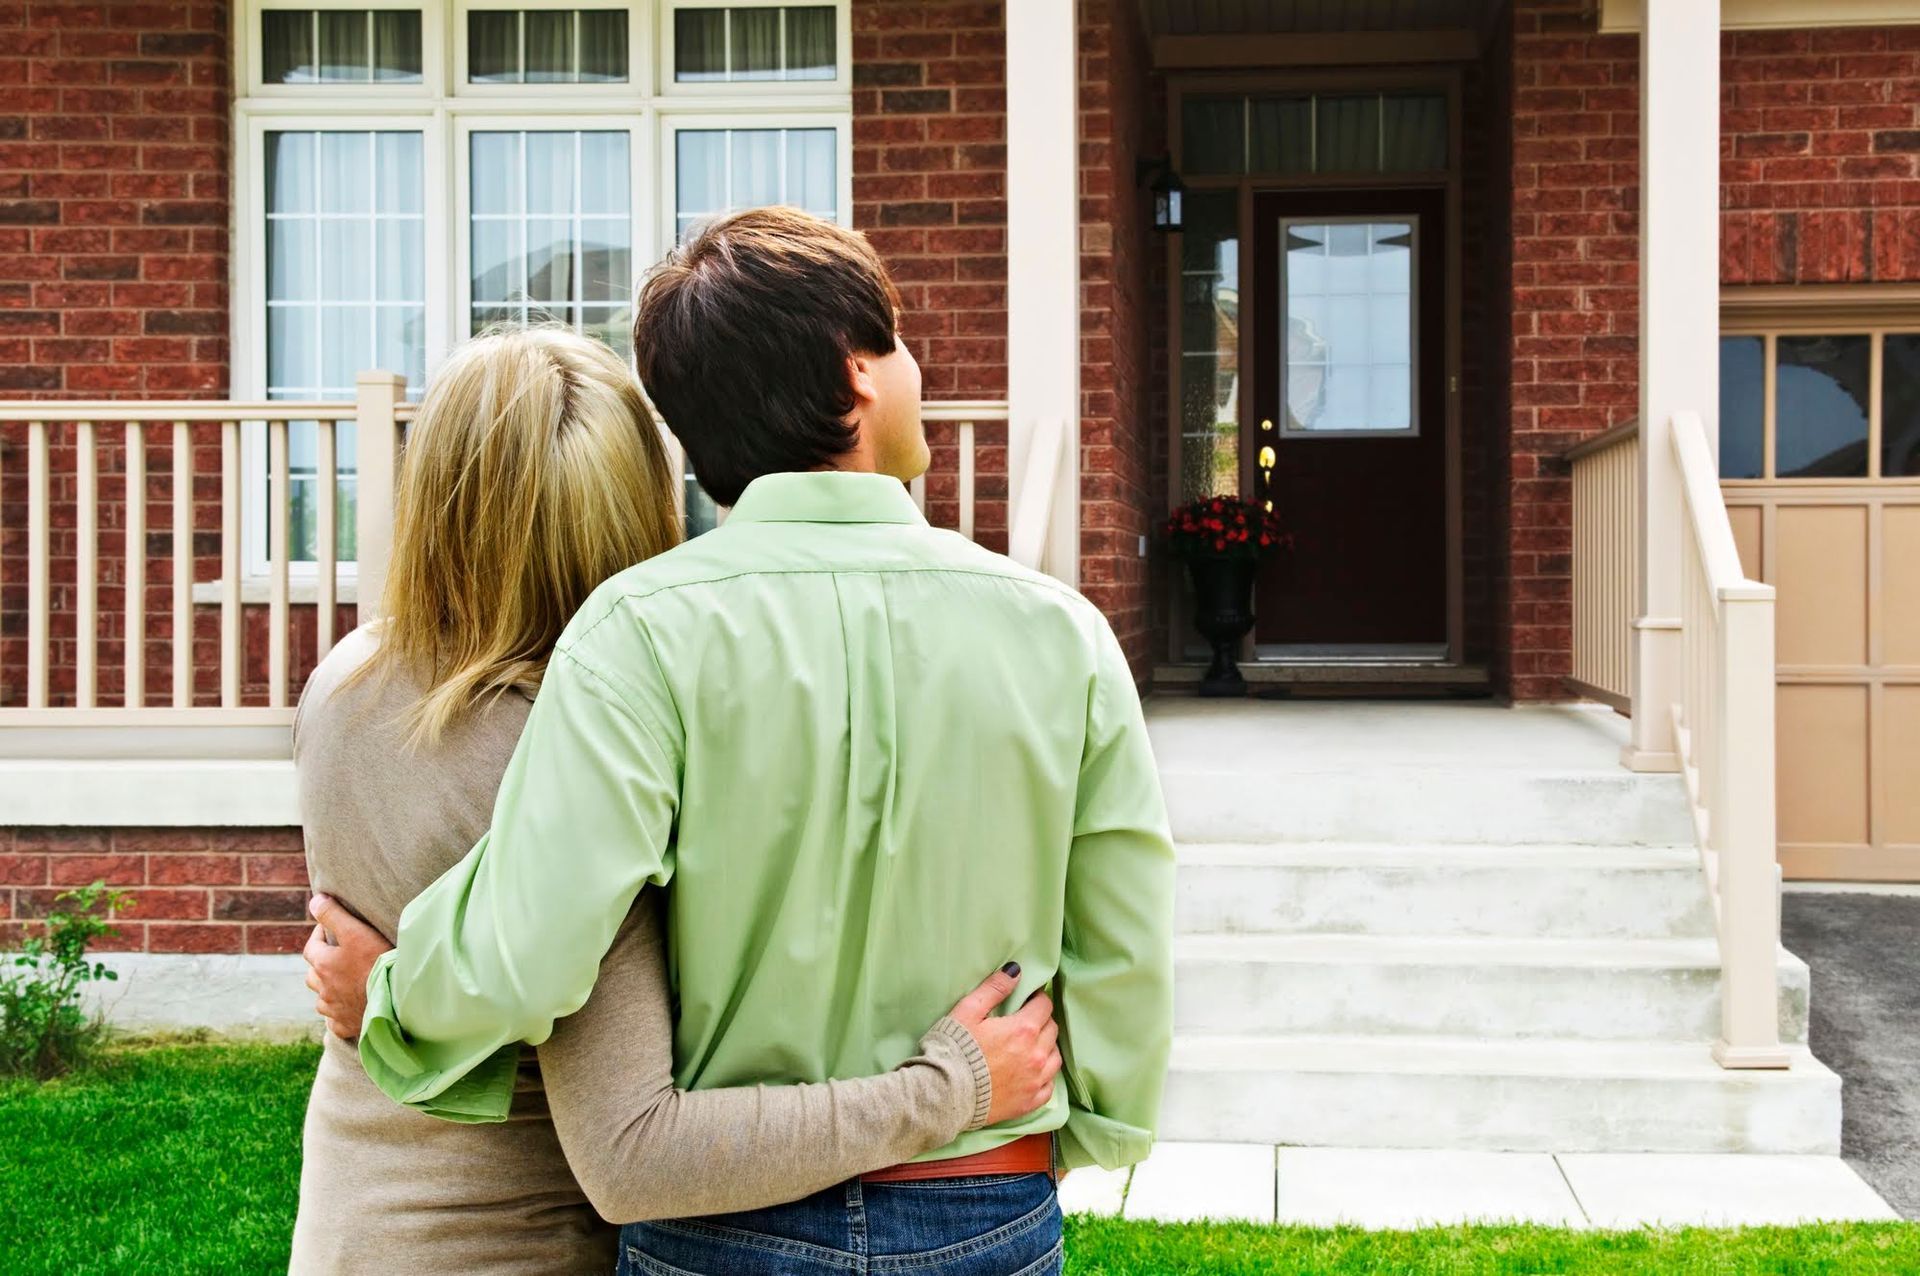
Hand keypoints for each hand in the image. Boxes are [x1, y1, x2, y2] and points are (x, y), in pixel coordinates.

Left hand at [303, 894, 392, 1039]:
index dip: (319, 935)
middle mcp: (322, 989)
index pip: (311, 947)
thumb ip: (333, 915)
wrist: (395, 1001)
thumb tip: (314, 900)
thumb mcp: (356, 932)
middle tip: (338, 956)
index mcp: (323, 965)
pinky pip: (335, 1019)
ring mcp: (333, 1010)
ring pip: (322, 998)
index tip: (330, 929)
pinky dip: (339, 1012)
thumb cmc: (378, 963)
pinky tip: (350, 1007)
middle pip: (313, 974)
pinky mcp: (344, 1026)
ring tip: (344, 982)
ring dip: (328, 989)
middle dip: (321, 964)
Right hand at [945, 963, 1061, 1125]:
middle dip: (1041, 1020)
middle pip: (1051, 1029)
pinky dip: (1045, 1076)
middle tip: (1026, 1020)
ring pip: (1055, 1057)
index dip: (1037, 999)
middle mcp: (1036, 1055)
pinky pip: (1050, 1086)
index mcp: (1023, 1029)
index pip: (1044, 1006)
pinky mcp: (1029, 1103)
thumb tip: (1015, 970)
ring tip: (1031, 1045)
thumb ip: (994, 989)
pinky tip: (1034, 1072)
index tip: (1028, 999)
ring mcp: (1035, 1081)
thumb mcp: (968, 1011)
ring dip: (1046, 1047)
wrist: (944, 1095)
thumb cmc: (953, 1049)